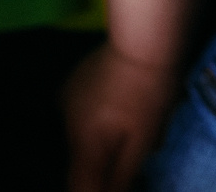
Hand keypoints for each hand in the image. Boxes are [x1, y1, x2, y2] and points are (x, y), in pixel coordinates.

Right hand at [62, 41, 181, 191]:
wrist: (144, 40)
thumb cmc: (150, 92)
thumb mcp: (142, 141)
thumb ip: (121, 174)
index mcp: (84, 142)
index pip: (80, 185)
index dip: (95, 191)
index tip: (113, 187)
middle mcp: (67, 123)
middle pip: (81, 162)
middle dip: (103, 168)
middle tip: (130, 154)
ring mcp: (66, 100)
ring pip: (81, 138)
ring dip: (100, 144)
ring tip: (129, 127)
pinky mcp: (71, 84)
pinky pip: (80, 116)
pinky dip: (96, 122)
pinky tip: (118, 109)